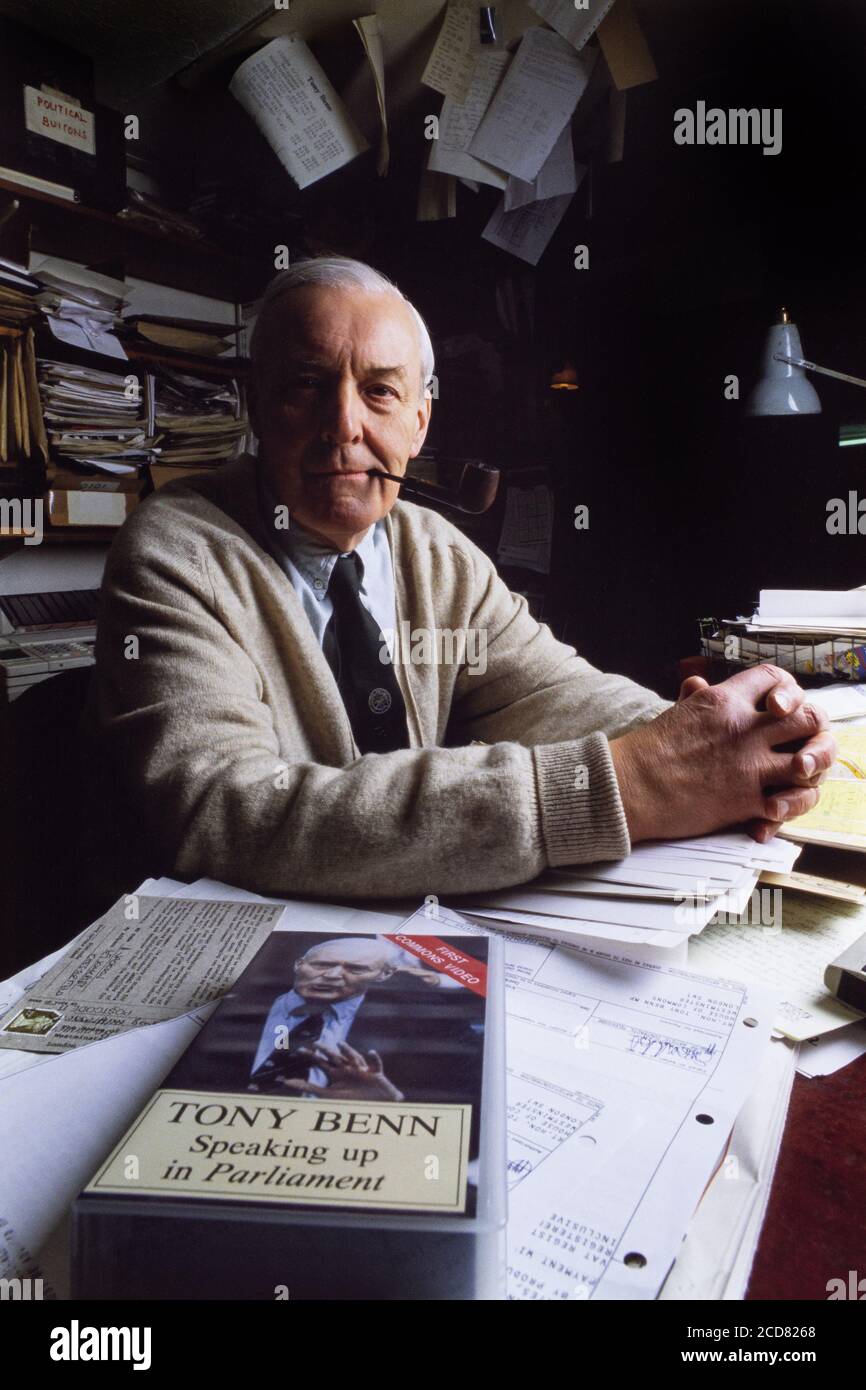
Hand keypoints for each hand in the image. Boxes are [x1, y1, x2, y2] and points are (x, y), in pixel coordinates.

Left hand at [277, 1042, 404, 1100]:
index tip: (298, 1050)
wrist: (375, 1106)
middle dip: (327, 1051)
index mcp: (336, 1073)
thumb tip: (285, 1082)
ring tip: (340, 1045)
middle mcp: (348, 1069)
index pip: (321, 1062)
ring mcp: (362, 1070)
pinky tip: (370, 1052)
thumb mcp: (328, 1094)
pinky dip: (374, 1058)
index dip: (310, 1056)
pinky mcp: (376, 1074)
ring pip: (354, 1057)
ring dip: (349, 1051)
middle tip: (316, 1044)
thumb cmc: (352, 1101)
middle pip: (335, 1057)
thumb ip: (308, 1088)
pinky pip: (376, 1064)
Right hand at [609, 664, 835, 844]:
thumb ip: (696, 698)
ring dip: (808, 769)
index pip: (775, 678)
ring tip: (796, 775)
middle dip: (810, 729)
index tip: (780, 705)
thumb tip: (698, 683)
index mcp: (724, 700)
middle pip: (807, 717)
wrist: (630, 787)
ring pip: (809, 760)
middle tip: (800, 741)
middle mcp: (744, 728)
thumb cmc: (647, 751)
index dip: (786, 690)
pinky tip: (777, 805)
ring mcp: (749, 764)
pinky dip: (789, 805)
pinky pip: (789, 801)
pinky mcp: (746, 800)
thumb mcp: (675, 712)